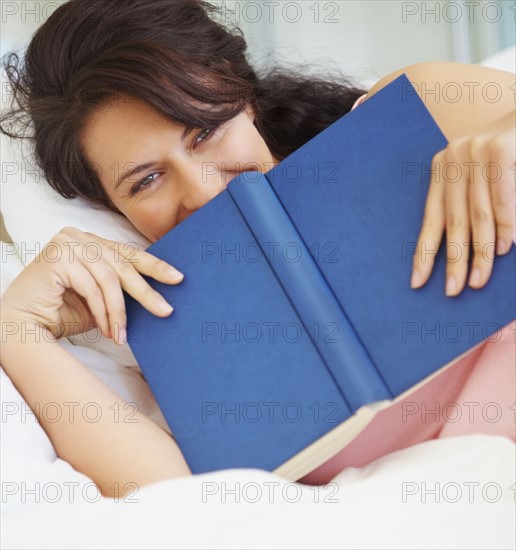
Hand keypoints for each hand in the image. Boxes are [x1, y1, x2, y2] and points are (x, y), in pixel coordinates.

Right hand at [1, 227, 184, 343]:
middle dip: (146, 291)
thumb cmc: (63, 312)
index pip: (129, 254)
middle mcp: (80, 237)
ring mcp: (68, 243)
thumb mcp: (102, 298)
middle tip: (166, 310)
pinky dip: (103, 312)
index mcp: (92, 242)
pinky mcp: (58, 256)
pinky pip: (93, 287)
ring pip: (110, 278)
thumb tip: (159, 295)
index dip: (155, 266)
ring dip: (119, 311)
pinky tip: (108, 330)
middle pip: (123, 264)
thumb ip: (122, 289)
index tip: (178, 278)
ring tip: (122, 335)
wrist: (24, 325)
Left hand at [411, 110, 514, 295]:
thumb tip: (466, 250)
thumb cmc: (509, 153)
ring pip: (478, 215)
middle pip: (453, 222)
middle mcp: (454, 160)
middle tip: (452, 290)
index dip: (424, 252)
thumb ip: (471, 206)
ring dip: (480, 251)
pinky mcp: (502, 151)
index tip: (417, 282)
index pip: (431, 218)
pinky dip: (506, 226)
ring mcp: (477, 154)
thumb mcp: (481, 176)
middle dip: (454, 260)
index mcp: (443, 168)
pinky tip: (505, 249)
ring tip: (478, 280)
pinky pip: (502, 201)